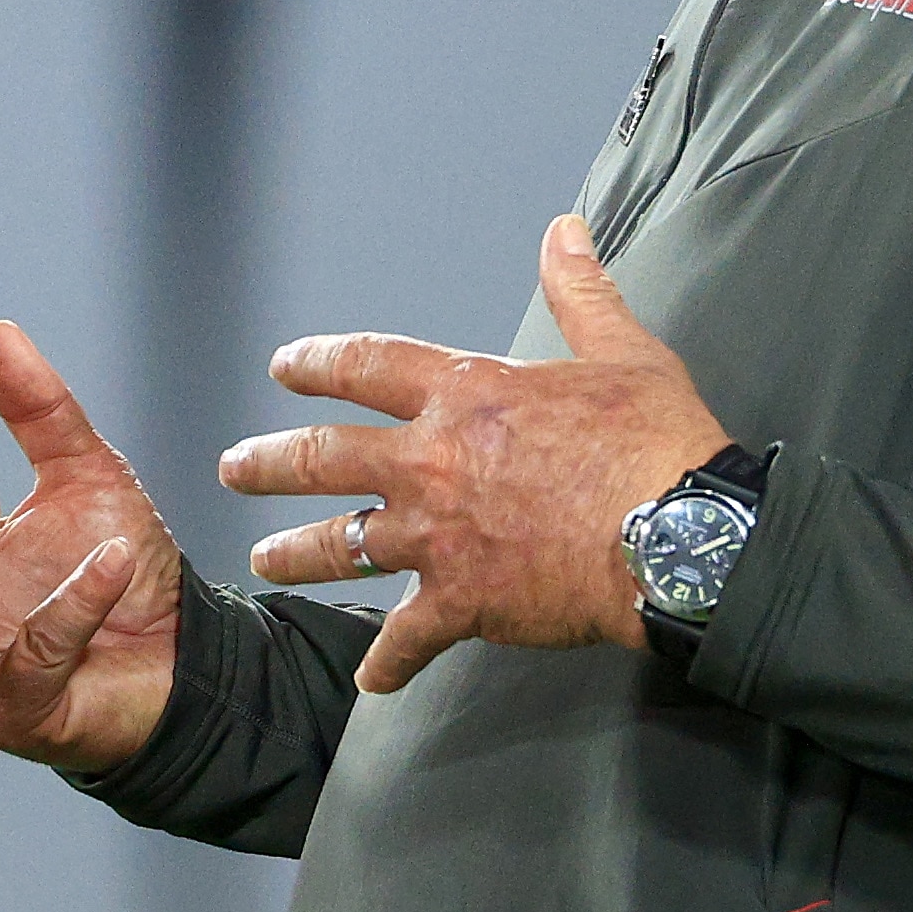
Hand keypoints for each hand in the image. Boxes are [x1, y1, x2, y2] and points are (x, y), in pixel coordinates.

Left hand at [225, 215, 730, 694]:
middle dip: (271, 462)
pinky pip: (407, 640)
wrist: (677, 536)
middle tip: (235, 469)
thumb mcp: (620, 350)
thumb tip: (565, 231)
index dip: (321, 362)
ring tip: (265, 560)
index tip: (285, 367)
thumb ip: (579, 290)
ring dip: (295, 553)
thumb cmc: (655, 443)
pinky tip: (371, 680)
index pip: (369, 365)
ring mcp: (438, 536)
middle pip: (326, 457)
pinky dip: (388, 663)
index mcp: (466, 395)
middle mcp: (432, 461)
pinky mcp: (462, 602)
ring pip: (341, 544)